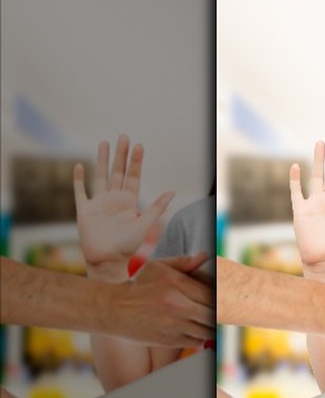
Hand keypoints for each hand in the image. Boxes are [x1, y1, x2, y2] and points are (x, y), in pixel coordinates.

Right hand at [74, 135, 173, 276]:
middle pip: (118, 172)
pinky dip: (79, 179)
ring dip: (102, 160)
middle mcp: (114, 200)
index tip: (139, 146)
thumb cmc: (130, 247)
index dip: (136, 161)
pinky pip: (80, 192)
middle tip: (124, 136)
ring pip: (101, 176)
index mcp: (129, 202)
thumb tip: (172, 192)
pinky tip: (79, 166)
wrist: (110, 261)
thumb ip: (157, 207)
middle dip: (121, 154)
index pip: (133, 176)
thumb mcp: (147, 224)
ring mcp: (99, 204)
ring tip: (104, 143)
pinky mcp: (85, 211)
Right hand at [104, 253, 214, 345]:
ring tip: (209, 320)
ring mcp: (174, 324)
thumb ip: (183, 262)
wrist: (113, 309)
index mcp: (177, 284)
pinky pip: (196, 341)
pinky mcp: (169, 340)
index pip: (212, 293)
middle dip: (219, 314)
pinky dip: (200, 336)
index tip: (224, 298)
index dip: (221, 297)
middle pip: (213, 314)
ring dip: (211, 326)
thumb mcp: (158, 267)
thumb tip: (205, 256)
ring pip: (207, 330)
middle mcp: (177, 305)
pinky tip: (196, 329)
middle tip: (222, 311)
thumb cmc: (138, 285)